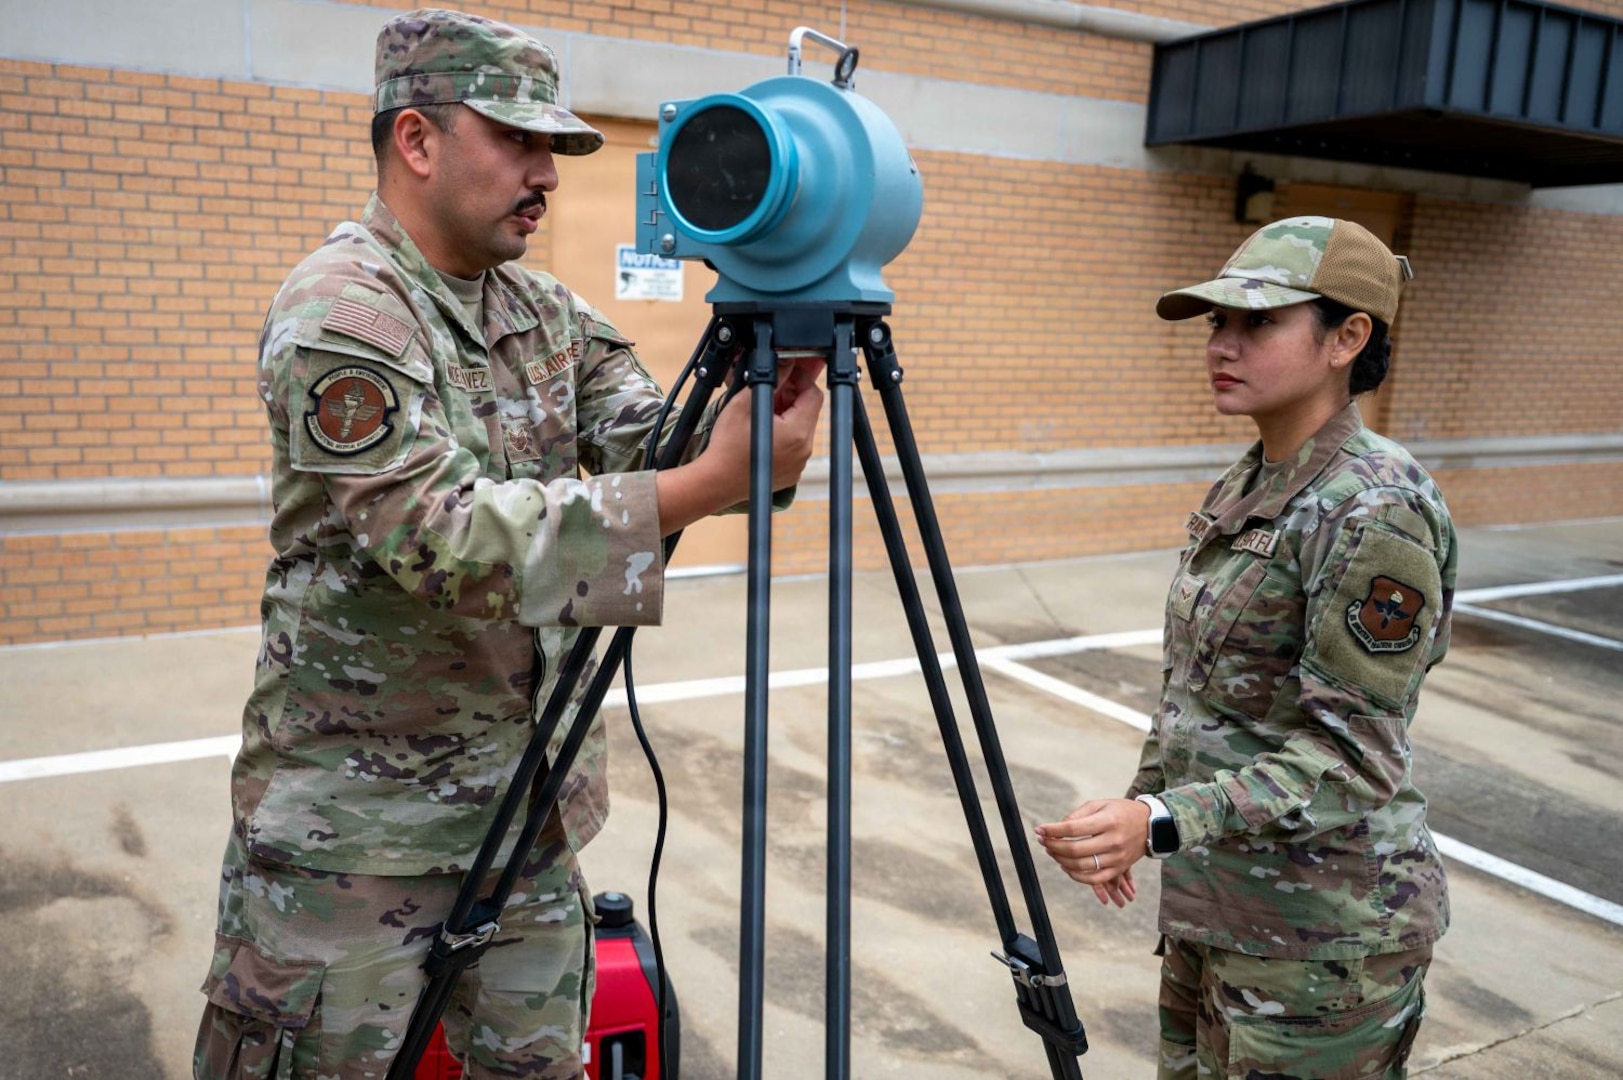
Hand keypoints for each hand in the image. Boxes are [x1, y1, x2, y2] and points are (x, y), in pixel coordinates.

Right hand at [655, 356, 824, 533]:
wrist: (715, 481)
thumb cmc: (727, 446)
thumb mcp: (746, 402)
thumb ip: (771, 378)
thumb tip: (786, 362)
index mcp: (797, 433)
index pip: (813, 395)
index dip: (800, 380)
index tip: (784, 375)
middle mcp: (804, 451)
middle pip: (807, 411)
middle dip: (790, 396)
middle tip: (769, 391)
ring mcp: (798, 464)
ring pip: (800, 428)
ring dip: (785, 414)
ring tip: (761, 411)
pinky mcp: (790, 473)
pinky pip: (794, 446)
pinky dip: (783, 434)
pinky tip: (762, 431)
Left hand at [1033, 798, 1150, 906]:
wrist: (1151, 825)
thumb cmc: (1121, 812)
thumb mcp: (1101, 804)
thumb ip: (1078, 815)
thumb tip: (1058, 827)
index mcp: (1107, 821)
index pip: (1073, 828)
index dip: (1053, 830)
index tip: (1040, 829)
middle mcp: (1113, 841)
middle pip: (1075, 849)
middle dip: (1053, 846)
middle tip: (1043, 841)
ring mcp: (1117, 857)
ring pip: (1082, 866)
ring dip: (1061, 861)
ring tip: (1052, 852)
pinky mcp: (1119, 868)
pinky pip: (1095, 879)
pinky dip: (1077, 876)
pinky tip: (1066, 867)